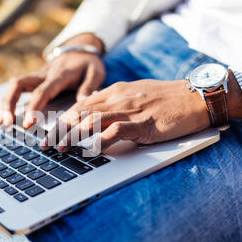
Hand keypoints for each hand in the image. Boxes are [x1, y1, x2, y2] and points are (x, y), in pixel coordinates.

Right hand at [0, 33, 104, 127]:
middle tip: (6, 122)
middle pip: (19, 84)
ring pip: (14, 86)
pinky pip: (17, 89)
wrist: (81, 49)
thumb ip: (89, 87)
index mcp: (58, 75)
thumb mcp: (96, 72)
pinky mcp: (33, 81)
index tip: (29, 123)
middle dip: (10, 103)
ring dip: (5, 103)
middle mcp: (43, 75)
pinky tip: (5, 117)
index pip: (42, 91)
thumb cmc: (89, 64)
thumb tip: (83, 102)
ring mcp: (36, 77)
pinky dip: (9, 102)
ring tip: (2, 122)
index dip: (34, 107)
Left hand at [41, 79, 210, 152]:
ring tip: (61, 148)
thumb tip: (96, 109)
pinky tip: (92, 149)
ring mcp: (130, 110)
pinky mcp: (144, 123)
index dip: (61, 119)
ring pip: (94, 120)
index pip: (80, 105)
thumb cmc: (165, 98)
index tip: (48, 132)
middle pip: (81, 113)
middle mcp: (118, 99)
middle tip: (46, 144)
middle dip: (60, 129)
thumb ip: (114, 102)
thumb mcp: (134, 94)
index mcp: (114, 92)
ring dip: (74, 135)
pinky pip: (119, 130)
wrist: (195, 96)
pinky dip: (103, 139)